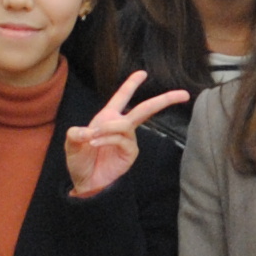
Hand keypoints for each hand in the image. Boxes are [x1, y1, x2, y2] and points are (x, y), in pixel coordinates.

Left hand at [64, 69, 187, 199]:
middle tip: (184, 94)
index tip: (142, 73)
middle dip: (164, 100)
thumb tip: (88, 131)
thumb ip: (76, 134)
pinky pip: (122, 139)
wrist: (85, 183)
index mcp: (108, 117)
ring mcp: (128, 140)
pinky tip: (95, 143)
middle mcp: (121, 126)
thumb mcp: (71, 143)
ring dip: (109, 127)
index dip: (132, 84)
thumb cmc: (80, 161)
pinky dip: (108, 138)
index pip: (122, 97)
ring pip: (126, 123)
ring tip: (92, 136)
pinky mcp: (130, 153)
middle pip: (145, 109)